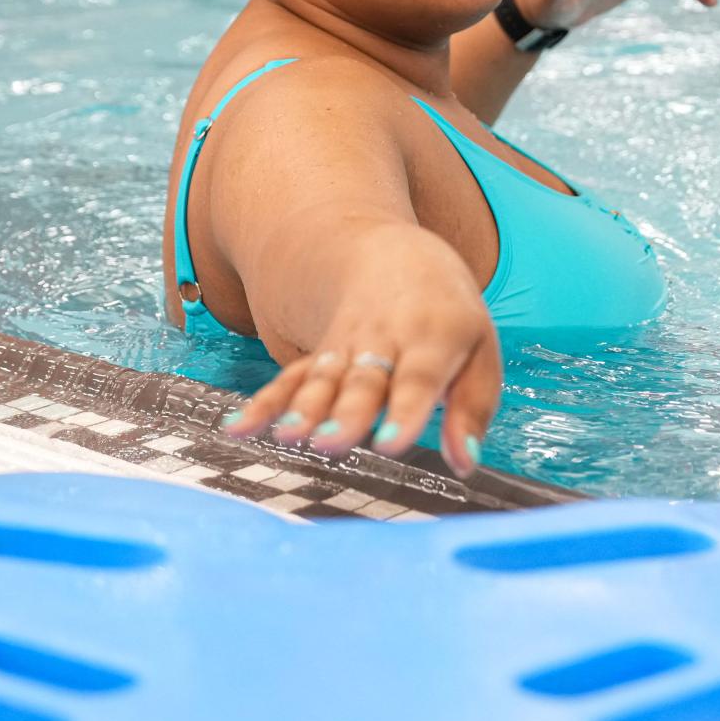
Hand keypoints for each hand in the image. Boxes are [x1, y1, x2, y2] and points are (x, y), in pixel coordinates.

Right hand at [221, 238, 502, 477]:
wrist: (393, 256)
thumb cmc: (448, 316)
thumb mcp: (480, 351)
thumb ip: (473, 409)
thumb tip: (464, 463)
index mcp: (433, 337)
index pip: (419, 377)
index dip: (405, 410)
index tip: (391, 442)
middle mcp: (384, 340)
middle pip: (362, 380)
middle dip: (345, 413)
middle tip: (330, 443)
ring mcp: (345, 346)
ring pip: (322, 378)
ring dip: (302, 408)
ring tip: (287, 437)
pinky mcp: (318, 355)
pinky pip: (288, 378)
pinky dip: (263, 404)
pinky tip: (238, 429)